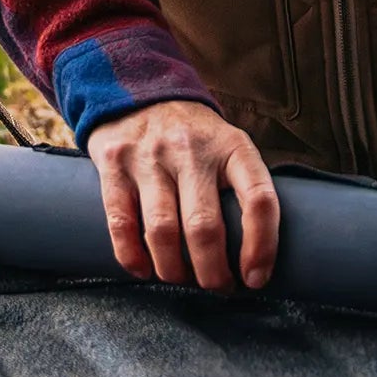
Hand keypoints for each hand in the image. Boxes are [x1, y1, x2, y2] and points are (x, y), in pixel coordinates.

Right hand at [87, 99, 279, 292]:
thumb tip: (255, 257)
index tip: (256, 278)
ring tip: (180, 279)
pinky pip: (121, 223)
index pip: (258, 199)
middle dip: (212, 272)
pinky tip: (143, 270)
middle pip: (204, 227)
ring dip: (173, 270)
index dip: (261, 245)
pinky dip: (132, 257)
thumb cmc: (193, 136)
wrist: (138, 90)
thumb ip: (239, 188)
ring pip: (162, 231)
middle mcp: (192, 149)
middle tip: (217, 287)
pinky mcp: (115, 163)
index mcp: (232, 146)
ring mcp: (150, 155)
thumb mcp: (227, 146)